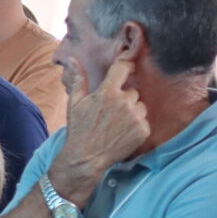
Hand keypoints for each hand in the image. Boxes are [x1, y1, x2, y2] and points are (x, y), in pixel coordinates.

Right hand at [50, 56, 147, 195]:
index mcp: (108, 92)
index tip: (125, 71)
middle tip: (111, 112)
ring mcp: (136, 117)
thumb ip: (77, 79)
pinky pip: (144, 121)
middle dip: (124, 99)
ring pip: (140, 106)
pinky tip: (123, 133)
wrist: (86, 158)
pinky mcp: (143, 130)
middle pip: (132, 91)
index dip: (125, 68)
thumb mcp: (74, 102)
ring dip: (132, 112)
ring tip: (117, 124)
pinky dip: (136, 125)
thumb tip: (72, 59)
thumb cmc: (79, 129)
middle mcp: (124, 102)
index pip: (124, 68)